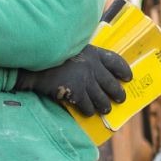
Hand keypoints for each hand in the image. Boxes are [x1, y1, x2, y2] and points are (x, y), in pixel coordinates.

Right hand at [14, 44, 132, 115]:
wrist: (32, 61)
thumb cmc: (47, 54)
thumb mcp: (68, 48)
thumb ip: (80, 55)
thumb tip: (87, 65)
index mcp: (93, 52)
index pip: (115, 61)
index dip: (123, 70)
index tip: (127, 77)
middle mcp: (93, 67)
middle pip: (112, 83)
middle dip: (118, 93)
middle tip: (120, 98)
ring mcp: (85, 81)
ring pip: (102, 98)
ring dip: (105, 105)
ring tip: (105, 109)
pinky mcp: (76, 93)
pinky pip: (87, 106)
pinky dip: (88, 110)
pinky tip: (88, 112)